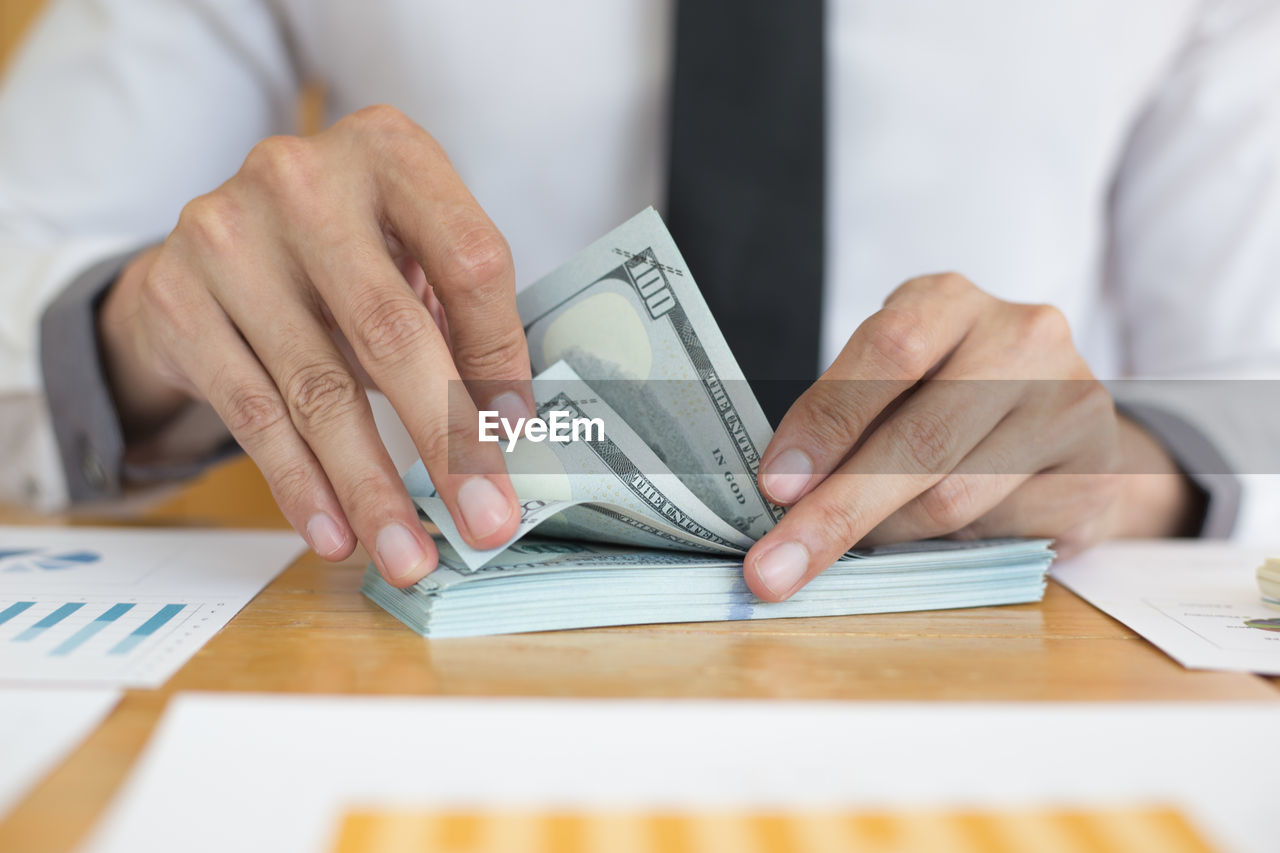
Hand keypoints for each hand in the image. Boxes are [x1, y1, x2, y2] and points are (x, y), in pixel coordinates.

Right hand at [99, 105, 531, 586]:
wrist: (211, 245)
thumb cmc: (345, 255)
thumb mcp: (406, 255)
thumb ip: (457, 320)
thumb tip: (513, 435)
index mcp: (388, 151)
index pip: (471, 260)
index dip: (501, 356)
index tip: (520, 439)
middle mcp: (302, 179)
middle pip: (392, 331)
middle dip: (448, 443)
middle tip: (484, 524)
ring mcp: (228, 236)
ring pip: (318, 388)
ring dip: (372, 489)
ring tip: (409, 555)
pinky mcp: (178, 299)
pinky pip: (253, 414)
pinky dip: (300, 485)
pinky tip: (334, 535)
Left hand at [745, 273, 1202, 600]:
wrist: (1059, 422)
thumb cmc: (947, 398)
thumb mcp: (891, 383)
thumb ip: (844, 420)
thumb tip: (780, 497)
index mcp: (948, 300)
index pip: (888, 350)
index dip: (827, 423)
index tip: (775, 486)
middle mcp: (1021, 336)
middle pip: (918, 439)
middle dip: (835, 514)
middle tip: (775, 569)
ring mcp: (1069, 401)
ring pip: (952, 497)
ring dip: (887, 536)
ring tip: (863, 543)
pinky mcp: (1094, 471)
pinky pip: (997, 532)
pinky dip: (949, 547)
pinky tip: (939, 538)